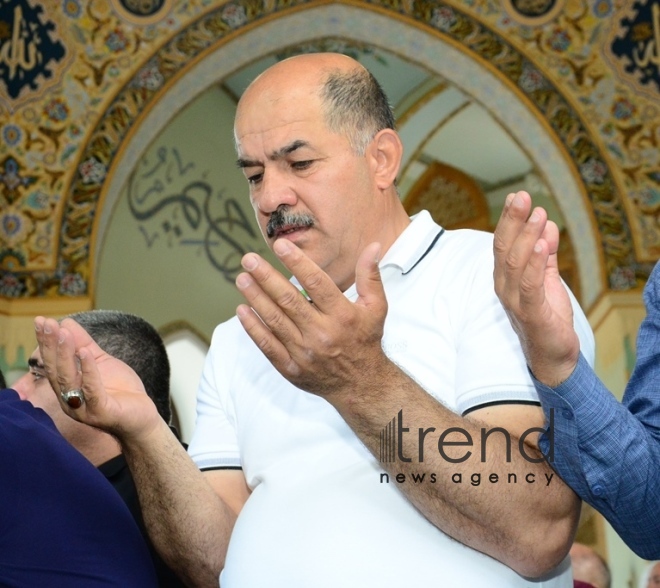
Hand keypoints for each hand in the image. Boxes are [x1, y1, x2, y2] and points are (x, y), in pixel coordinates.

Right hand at [35, 316, 161, 441]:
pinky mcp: (101, 412)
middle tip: (47, 323)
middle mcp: (69, 399)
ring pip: (68, 380)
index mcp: (67, 387)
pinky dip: (88, 370)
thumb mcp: (101, 361)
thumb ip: (84, 344)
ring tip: (64, 333)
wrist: (142, 416)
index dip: (46, 342)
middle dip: (51, 346)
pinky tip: (86, 352)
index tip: (41, 321)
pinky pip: (92, 390)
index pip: (52, 363)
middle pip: (55, 370)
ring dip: (65, 355)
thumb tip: (66, 322)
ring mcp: (83, 408)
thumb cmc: (120, 390)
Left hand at [235, 239, 389, 400]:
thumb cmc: (366, 341)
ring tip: (242, 279)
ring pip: (275, 320)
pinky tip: (242, 311)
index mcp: (342, 315)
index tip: (279, 246)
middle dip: (266, 277)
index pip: (316, 283)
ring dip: (256, 298)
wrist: (360, 385)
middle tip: (249, 259)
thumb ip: (370, 276)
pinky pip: (268, 346)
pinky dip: (253, 328)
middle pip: (289, 300)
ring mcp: (304, 352)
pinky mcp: (291, 368)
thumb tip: (373, 246)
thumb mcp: (376, 308)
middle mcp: (322, 333)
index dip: (296, 262)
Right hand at [493, 191, 579, 386]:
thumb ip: (544, 254)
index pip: (502, 243)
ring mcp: (514, 300)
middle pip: (503, 248)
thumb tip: (546, 223)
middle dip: (512, 221)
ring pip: (514, 263)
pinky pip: (529, 284)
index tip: (518, 196)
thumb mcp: (546, 279)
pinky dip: (533, 263)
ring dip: (526, 236)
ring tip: (539, 214)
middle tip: (523, 197)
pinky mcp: (529, 313)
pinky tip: (541, 244)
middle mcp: (503, 286)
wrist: (553, 356)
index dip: (509, 220)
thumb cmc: (547, 317)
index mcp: (505, 277)